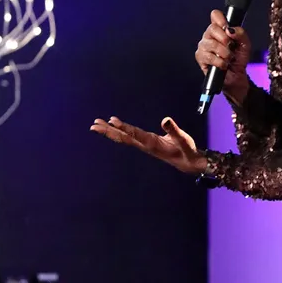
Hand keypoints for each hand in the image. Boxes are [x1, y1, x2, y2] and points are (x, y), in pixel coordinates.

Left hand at [90, 115, 206, 173]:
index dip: (124, 127)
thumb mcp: (183, 139)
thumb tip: (166, 120)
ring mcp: (143, 145)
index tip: (112, 120)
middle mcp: (144, 145)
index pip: (135, 134)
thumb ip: (174, 130)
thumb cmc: (186, 150)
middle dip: (108, 131)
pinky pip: (128, 138)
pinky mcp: (145, 144)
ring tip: (96, 125)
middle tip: (94, 125)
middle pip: (123, 138)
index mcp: (152, 143)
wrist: (187, 162)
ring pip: (123, 138)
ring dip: (109, 131)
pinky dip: (118, 132)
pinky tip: (112, 128)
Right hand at [195, 9, 250, 105]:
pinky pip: (208, 56)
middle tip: (231, 47)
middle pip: (212, 28)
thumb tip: (229, 30)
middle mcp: (209, 36)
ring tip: (229, 58)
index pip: (215, 15)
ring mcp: (203, 46)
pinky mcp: (200, 57)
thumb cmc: (239, 59)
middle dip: (225, 39)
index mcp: (220, 29)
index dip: (221, 19)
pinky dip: (219, 61)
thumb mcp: (245, 44)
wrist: (236, 76)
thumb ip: (241, 33)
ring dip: (224, 52)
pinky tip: (223, 65)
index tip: (228, 28)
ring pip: (211, 43)